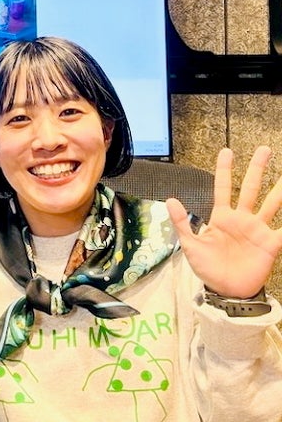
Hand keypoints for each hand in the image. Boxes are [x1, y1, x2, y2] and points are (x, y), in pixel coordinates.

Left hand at [166, 146, 281, 297]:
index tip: (227, 151)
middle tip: (265, 149)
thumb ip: (182, 222)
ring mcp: (258, 229)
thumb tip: (170, 199)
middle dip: (257, 169)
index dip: (224, 170)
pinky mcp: (270, 243)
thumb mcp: (191, 245)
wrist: (226, 290)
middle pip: (250, 188)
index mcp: (221, 217)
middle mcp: (242, 219)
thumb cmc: (207, 268)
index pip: (223, 188)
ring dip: (280, 189)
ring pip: (272, 203)